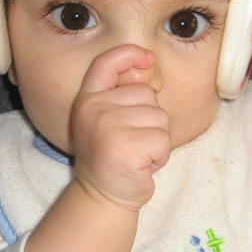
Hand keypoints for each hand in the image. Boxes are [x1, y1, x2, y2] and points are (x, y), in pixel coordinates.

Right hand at [71, 44, 169, 210]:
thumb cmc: (113, 156)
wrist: (103, 196)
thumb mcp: (108, 120)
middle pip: (147, 94)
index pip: (106, 64)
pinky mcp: (125, 146)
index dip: (128, 55)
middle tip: (133, 142)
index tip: (147, 59)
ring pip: (159, 118)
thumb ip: (122, 94)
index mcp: (88, 99)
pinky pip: (162, 140)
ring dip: (157, 139)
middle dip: (151, 120)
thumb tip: (147, 64)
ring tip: (137, 154)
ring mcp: (108, 126)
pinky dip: (160, 156)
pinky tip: (142, 165)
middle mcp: (94, 109)